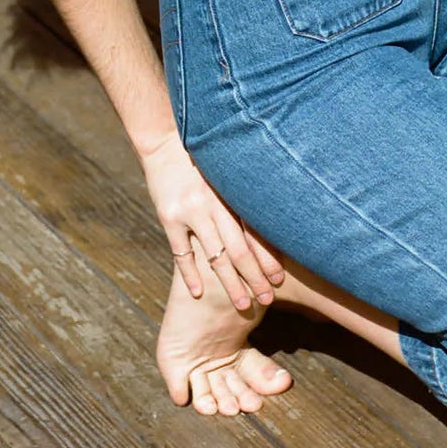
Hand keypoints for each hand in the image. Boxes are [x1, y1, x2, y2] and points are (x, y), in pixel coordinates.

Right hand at [139, 128, 285, 312]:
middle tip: (268, 300)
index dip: (269, 258)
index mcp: (232, 194)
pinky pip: (181, 252)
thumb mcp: (227, 174)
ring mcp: (191, 211)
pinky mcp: (169, 217)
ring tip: (244, 306)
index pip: (256, 233)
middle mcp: (215, 204)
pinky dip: (190, 274)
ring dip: (231, 284)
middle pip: (240, 250)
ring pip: (215, 257)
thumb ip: (242, 197)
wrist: (165, 142)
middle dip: (256, 278)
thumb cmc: (202, 160)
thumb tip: (271, 220)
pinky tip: (198, 293)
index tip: (281, 279)